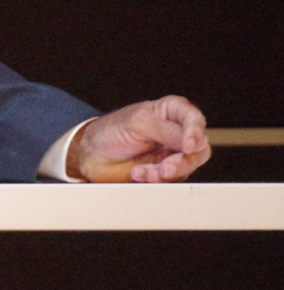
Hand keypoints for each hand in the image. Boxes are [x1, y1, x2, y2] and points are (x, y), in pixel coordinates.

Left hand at [68, 95, 211, 182]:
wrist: (92, 155)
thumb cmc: (110, 131)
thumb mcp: (136, 124)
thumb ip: (165, 130)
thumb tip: (192, 140)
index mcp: (170, 111)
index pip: (194, 118)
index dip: (195, 132)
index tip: (188, 146)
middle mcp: (176, 131)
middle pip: (198, 147)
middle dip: (182, 160)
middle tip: (165, 167)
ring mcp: (172, 152)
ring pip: (188, 165)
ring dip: (168, 172)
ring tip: (147, 172)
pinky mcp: (165, 170)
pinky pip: (172, 178)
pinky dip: (157, 178)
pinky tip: (139, 173)